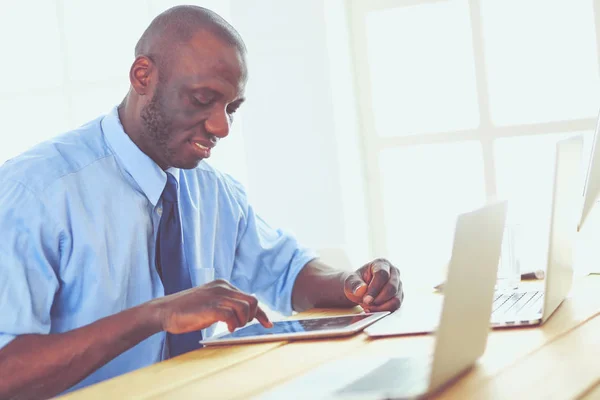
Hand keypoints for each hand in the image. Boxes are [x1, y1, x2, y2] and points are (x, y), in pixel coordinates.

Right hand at [150, 279, 272, 332]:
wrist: (164, 311)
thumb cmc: (186, 310)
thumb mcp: (209, 301)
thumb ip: (225, 303)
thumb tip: (243, 313)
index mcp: (223, 285)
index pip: (249, 297)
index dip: (261, 313)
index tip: (268, 323)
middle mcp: (222, 287)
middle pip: (252, 301)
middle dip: (252, 317)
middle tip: (239, 326)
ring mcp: (216, 296)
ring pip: (245, 308)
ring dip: (242, 322)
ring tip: (231, 327)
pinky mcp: (210, 307)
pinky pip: (232, 315)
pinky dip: (233, 324)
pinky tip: (227, 328)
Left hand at [343, 258, 403, 311]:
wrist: (359, 289)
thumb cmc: (356, 282)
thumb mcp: (350, 281)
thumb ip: (353, 284)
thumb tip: (361, 289)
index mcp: (381, 264)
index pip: (382, 275)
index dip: (374, 289)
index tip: (366, 300)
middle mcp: (393, 272)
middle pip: (392, 287)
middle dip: (378, 299)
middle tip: (366, 304)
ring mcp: (398, 284)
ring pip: (396, 299)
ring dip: (381, 307)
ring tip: (369, 307)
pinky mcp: (399, 296)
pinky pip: (396, 306)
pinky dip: (384, 310)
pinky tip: (374, 309)